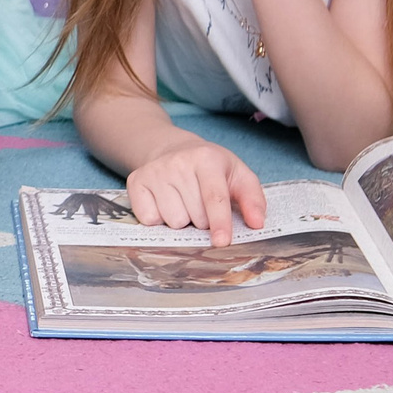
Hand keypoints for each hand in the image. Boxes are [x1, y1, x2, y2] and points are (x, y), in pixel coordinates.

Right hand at [125, 140, 266, 243]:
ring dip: (182, 220)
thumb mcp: (238, 175)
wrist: (173, 150)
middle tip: (201, 204)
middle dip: (202, 220)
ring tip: (183, 203)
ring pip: (172, 220)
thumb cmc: (211, 168)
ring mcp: (154, 172)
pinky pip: (149, 219)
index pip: (214, 197)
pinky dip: (159, 219)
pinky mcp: (135, 182)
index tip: (221, 242)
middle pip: (194, 216)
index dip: (219, 222)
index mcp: (206, 158)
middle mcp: (177, 162)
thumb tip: (257, 223)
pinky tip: (165, 203)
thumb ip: (253, 199)